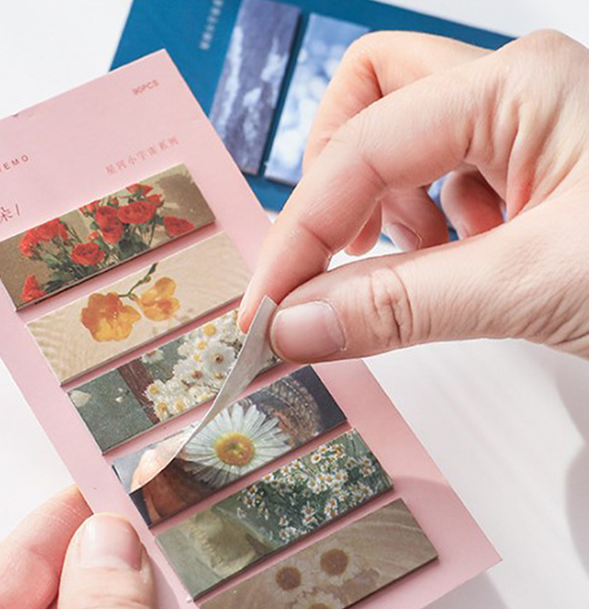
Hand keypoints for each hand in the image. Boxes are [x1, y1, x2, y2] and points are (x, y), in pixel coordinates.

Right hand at [240, 30, 588, 360]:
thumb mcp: (534, 285)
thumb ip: (403, 305)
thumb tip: (296, 325)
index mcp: (517, 87)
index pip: (360, 151)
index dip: (300, 234)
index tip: (269, 310)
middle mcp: (514, 95)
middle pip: (368, 104)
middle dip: (331, 188)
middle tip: (327, 264)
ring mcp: (524, 133)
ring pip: (402, 150)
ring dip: (383, 217)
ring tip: (421, 274)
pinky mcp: (531, 180)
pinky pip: (440, 190)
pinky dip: (422, 238)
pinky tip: (458, 274)